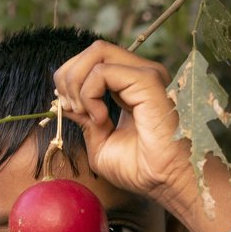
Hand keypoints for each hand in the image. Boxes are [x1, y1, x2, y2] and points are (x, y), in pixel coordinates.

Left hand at [54, 41, 230, 231]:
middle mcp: (140, 75)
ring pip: (97, 51)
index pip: (94, 61)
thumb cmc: (141, 169)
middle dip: (69, 75)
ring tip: (84, 112)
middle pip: (94, 49)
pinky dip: (89, 93)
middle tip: (71, 108)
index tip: (70, 110)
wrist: (165, 182)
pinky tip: (100, 118)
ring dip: (77, 82)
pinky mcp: (147, 81)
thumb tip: (65, 101)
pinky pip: (103, 71)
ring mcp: (145, 75)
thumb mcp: (100, 143)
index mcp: (130, 87)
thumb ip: (85, 119)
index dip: (71, 79)